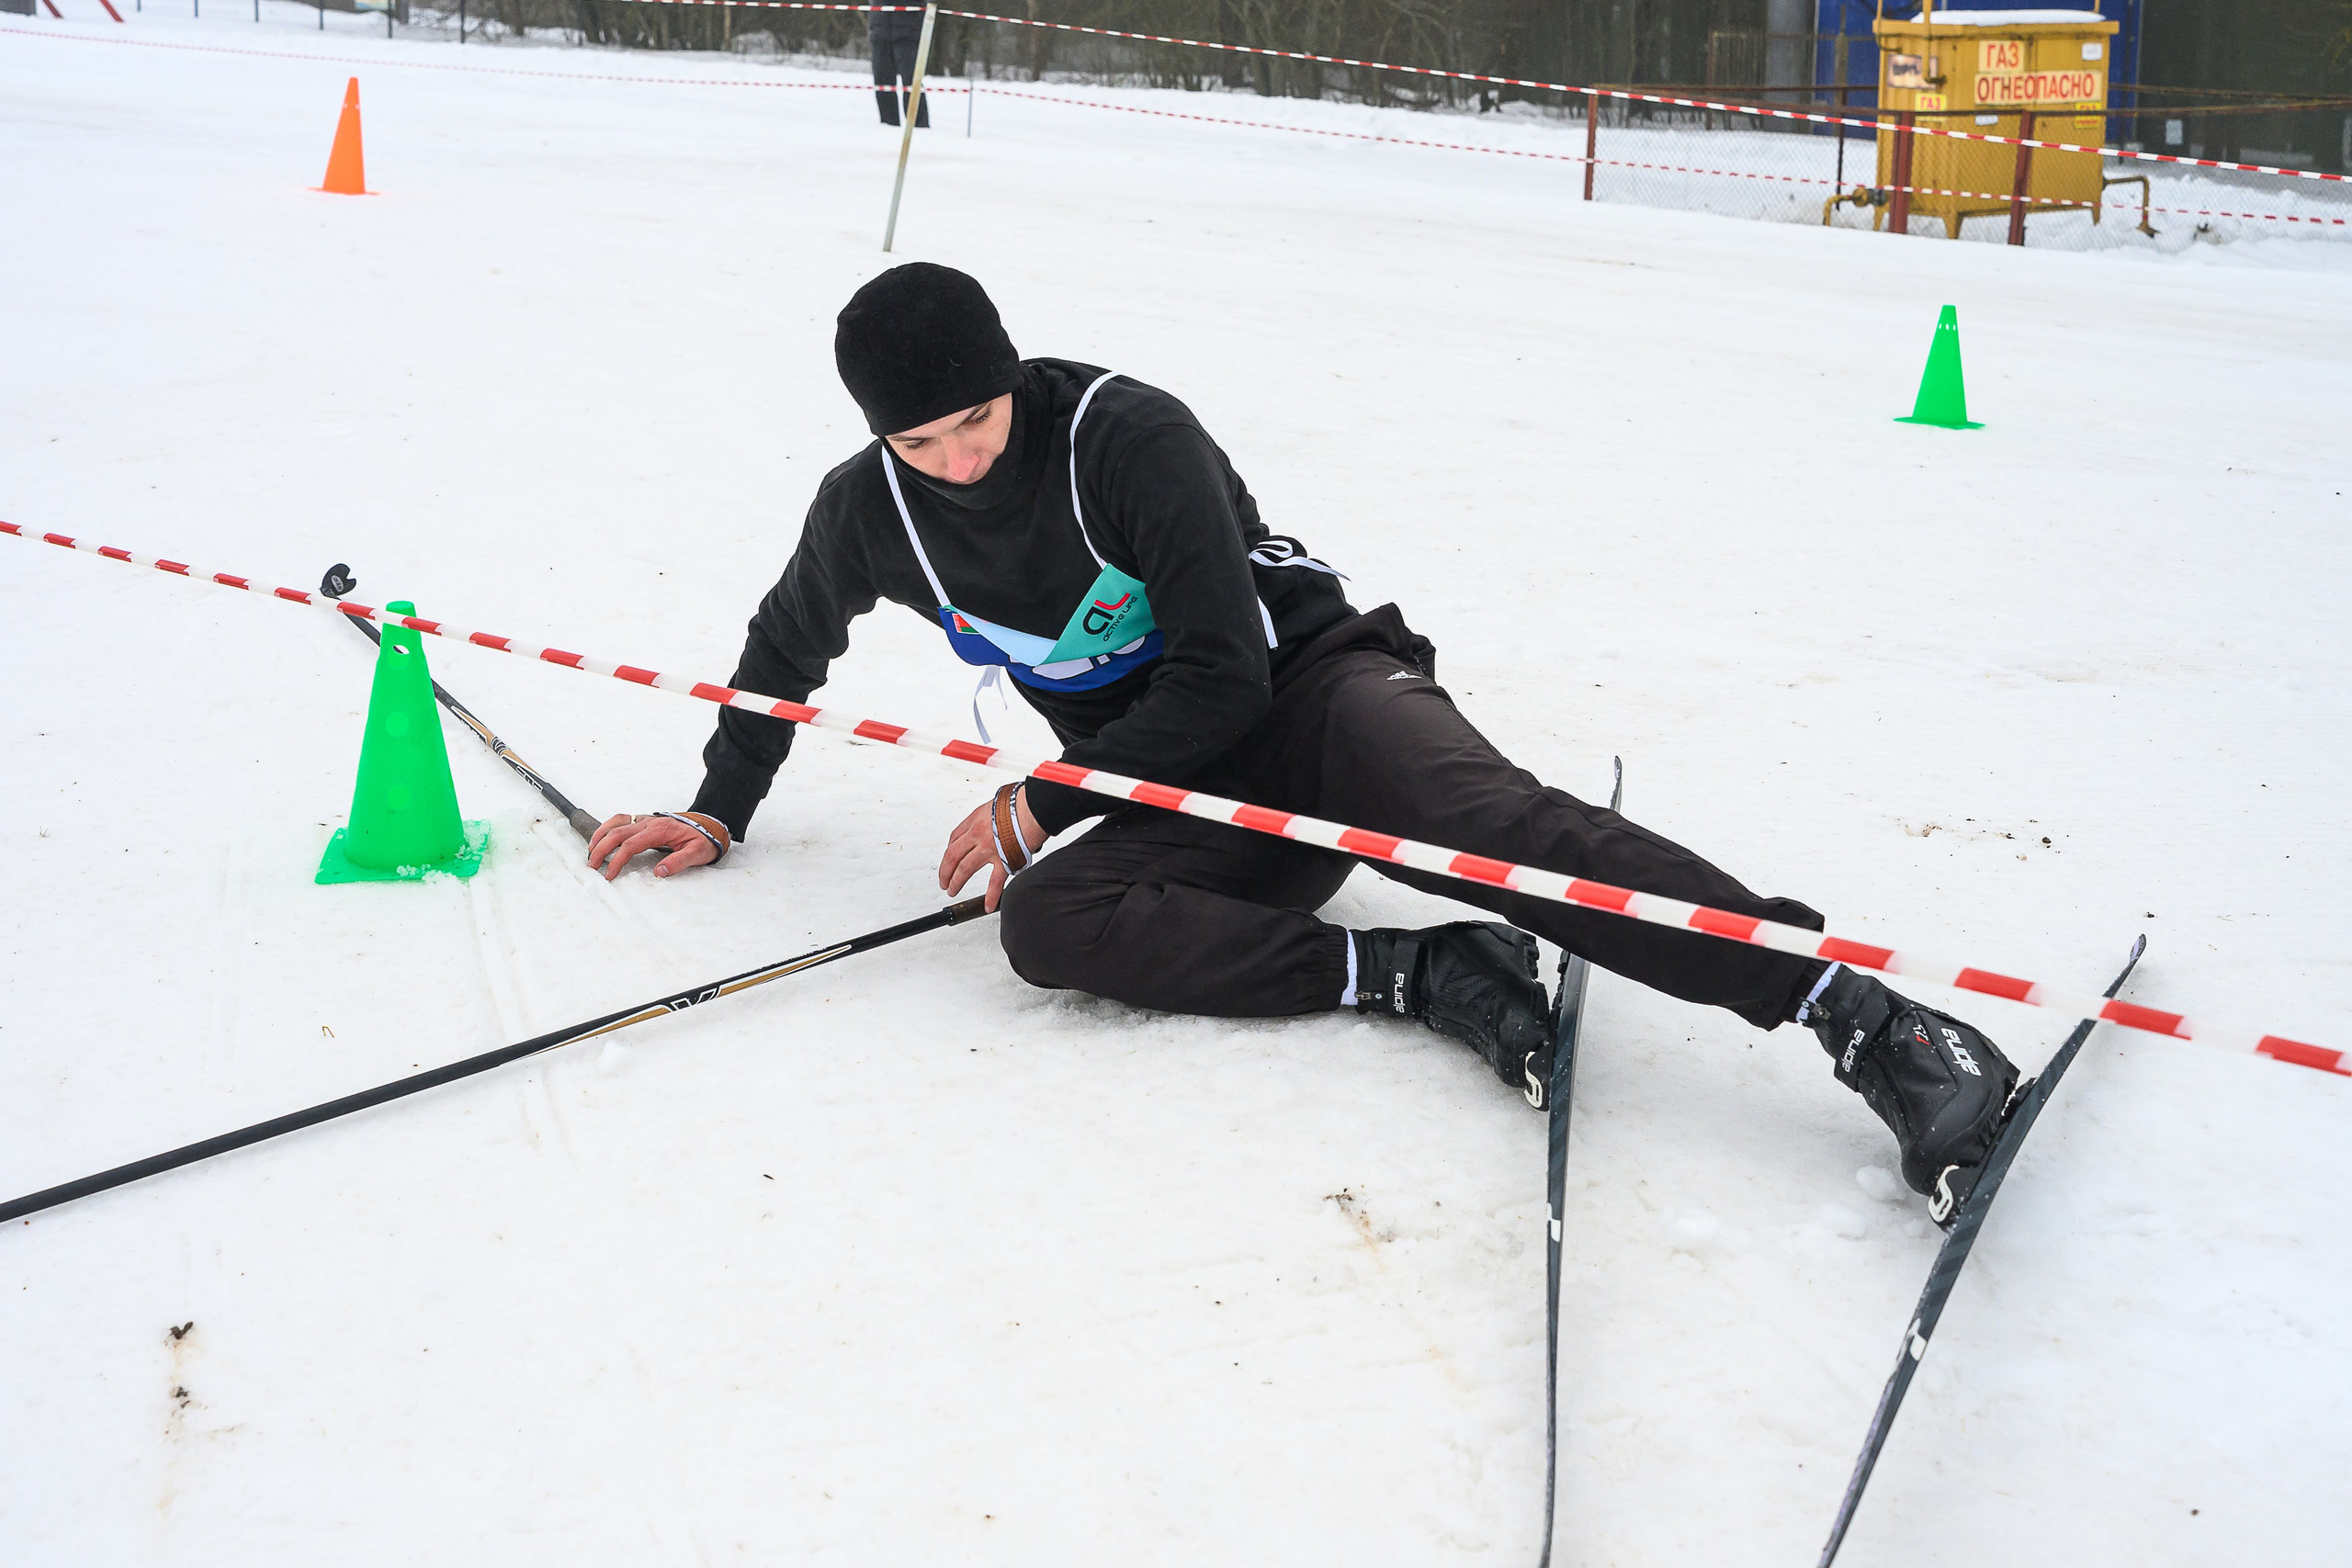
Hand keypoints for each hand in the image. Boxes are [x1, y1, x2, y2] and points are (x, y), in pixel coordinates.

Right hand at [586, 812, 724, 880]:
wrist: (711, 825)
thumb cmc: (703, 840)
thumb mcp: (697, 853)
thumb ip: (678, 862)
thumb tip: (659, 872)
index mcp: (660, 830)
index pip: (631, 844)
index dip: (617, 860)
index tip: (609, 874)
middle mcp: (650, 822)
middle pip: (618, 833)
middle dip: (602, 849)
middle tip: (592, 865)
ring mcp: (647, 820)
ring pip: (617, 822)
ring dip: (601, 834)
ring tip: (590, 849)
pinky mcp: (646, 820)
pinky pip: (623, 819)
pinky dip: (609, 826)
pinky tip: (603, 836)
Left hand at [938, 786, 1045, 912]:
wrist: (1035, 807)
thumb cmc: (1020, 803)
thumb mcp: (996, 803)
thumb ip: (991, 816)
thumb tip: (994, 822)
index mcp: (975, 820)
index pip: (954, 837)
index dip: (949, 850)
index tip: (949, 858)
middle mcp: (978, 835)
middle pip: (953, 856)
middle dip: (945, 871)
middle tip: (943, 881)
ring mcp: (989, 849)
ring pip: (964, 869)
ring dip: (956, 882)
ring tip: (952, 891)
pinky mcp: (1005, 860)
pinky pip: (995, 882)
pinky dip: (990, 896)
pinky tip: (987, 905)